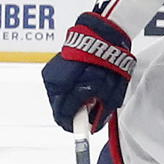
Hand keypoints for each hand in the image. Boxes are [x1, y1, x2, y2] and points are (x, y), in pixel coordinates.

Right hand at [41, 11, 134, 131]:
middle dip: (73, 111)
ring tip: (87, 90)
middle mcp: (55, 82)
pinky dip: (68, 88)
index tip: (81, 130)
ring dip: (70, 100)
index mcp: (69, 88)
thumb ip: (100, 111)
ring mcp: (51, 74)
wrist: (102, 33)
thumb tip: (93, 125)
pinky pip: (58, 86)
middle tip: (89, 108)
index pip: (64, 117)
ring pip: (58, 98)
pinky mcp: (52, 67)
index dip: (74, 126)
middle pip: (59, 109)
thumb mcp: (111, 90)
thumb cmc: (108, 58)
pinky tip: (80, 81)